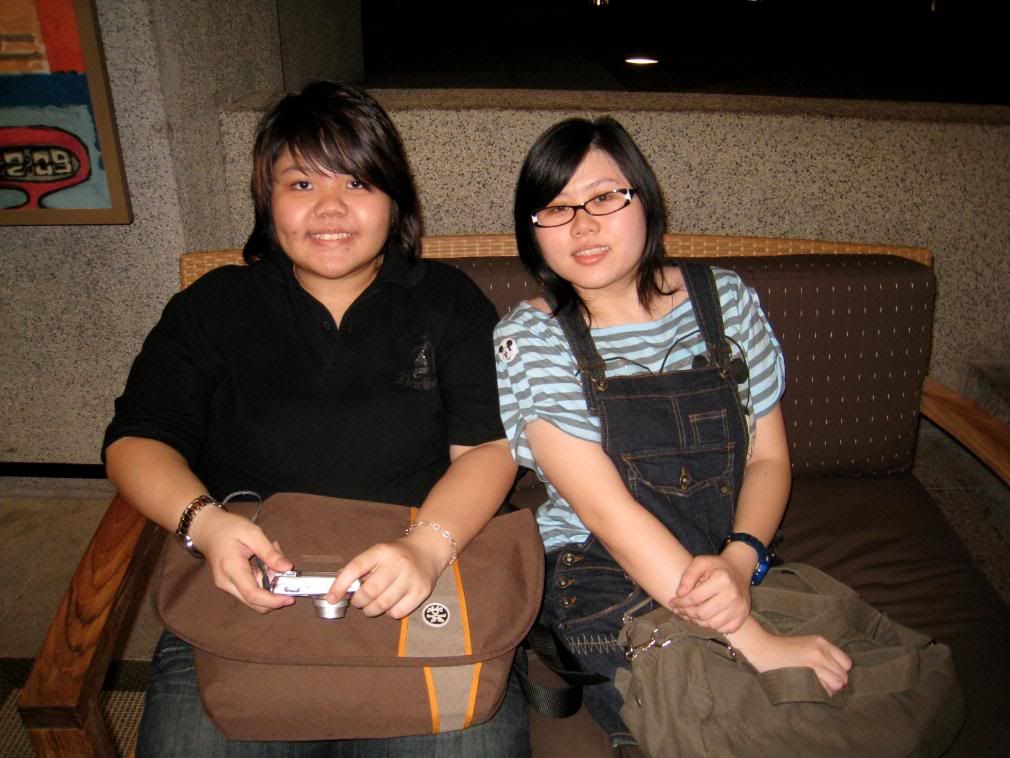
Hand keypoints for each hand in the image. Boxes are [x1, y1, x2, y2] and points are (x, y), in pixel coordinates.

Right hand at [189, 506, 293, 613]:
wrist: (208, 529)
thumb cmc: (228, 528)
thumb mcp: (252, 533)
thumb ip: (269, 552)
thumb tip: (287, 568)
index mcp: (231, 569)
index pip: (252, 595)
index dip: (273, 600)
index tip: (290, 598)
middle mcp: (227, 583)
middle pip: (254, 601)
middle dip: (274, 593)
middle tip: (285, 571)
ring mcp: (227, 585)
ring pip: (254, 596)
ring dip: (270, 584)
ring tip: (273, 558)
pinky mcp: (230, 584)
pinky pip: (250, 588)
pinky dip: (263, 580)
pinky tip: (265, 561)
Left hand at [326, 533, 445, 618]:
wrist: (428, 550)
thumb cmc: (396, 555)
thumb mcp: (378, 553)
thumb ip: (361, 569)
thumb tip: (338, 590)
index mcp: (382, 551)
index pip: (356, 567)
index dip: (341, 584)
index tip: (332, 598)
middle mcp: (397, 563)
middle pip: (370, 591)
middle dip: (358, 601)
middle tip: (358, 601)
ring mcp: (411, 578)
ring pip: (383, 604)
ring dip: (371, 610)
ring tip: (370, 606)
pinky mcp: (421, 592)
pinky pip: (398, 612)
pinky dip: (389, 613)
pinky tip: (389, 605)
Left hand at [670, 552, 751, 633]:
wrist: (738, 570)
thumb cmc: (716, 566)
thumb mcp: (700, 562)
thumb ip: (688, 576)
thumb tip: (679, 594)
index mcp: (722, 579)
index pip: (694, 598)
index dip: (680, 602)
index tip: (673, 602)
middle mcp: (733, 595)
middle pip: (703, 613)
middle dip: (687, 613)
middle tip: (679, 610)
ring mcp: (740, 607)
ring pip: (712, 624)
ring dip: (697, 622)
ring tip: (689, 615)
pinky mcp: (743, 616)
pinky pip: (724, 629)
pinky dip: (712, 627)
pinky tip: (704, 619)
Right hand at [739, 630, 852, 695]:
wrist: (763, 649)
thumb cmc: (782, 648)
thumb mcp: (806, 644)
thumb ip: (822, 654)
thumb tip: (838, 673)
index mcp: (821, 642)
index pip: (846, 663)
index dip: (840, 671)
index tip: (830, 673)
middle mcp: (821, 652)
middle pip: (843, 675)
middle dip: (836, 681)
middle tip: (822, 682)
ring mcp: (814, 664)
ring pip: (838, 684)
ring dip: (830, 688)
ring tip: (816, 686)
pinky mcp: (807, 676)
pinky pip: (825, 691)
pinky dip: (821, 693)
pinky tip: (810, 688)